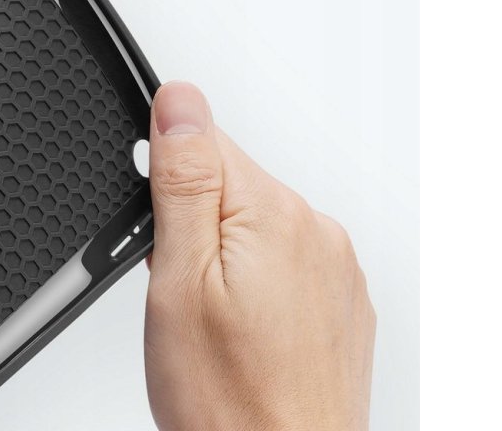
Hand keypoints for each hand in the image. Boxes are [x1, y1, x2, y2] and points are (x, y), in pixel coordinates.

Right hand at [144, 82, 375, 430]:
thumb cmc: (230, 400)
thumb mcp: (178, 279)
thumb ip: (182, 180)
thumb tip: (180, 100)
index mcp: (273, 213)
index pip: (203, 139)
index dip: (163, 181)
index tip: (160, 231)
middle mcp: (316, 231)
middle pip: (229, 183)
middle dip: (192, 223)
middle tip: (183, 292)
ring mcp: (335, 267)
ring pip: (253, 224)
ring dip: (223, 255)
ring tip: (213, 323)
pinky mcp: (340, 300)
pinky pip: (282, 261)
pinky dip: (255, 284)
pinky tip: (242, 333)